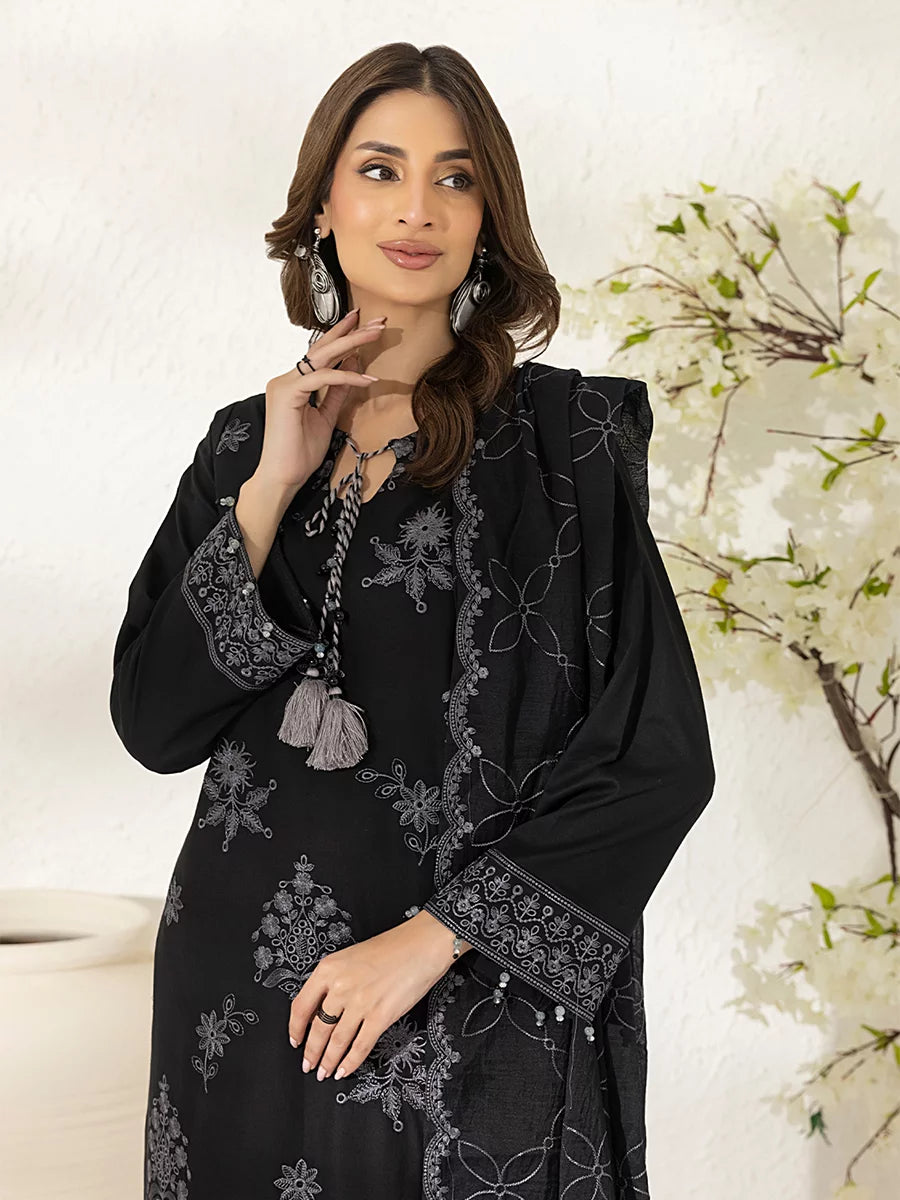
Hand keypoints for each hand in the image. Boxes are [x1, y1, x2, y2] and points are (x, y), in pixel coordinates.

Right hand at [258, 309, 387, 491]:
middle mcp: (287, 379)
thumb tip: (352, 369)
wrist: (283, 477)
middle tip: (377, 319)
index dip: (343, 336)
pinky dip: (345, 376)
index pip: (321, 354)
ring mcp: (284, 384)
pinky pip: (321, 378)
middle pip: (322, 348)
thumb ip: (337, 393)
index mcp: (294, 384)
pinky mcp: (287, 394)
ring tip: (377, 334)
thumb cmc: (300, 453)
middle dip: (352, 331)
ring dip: (352, 343)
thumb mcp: (326, 418)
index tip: (365, 323)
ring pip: (322, 356)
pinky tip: (367, 379)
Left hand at [287, 911, 466, 1081]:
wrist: (422, 944)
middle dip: (312, 1052)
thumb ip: (334, 980)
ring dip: (328, 1061)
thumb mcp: (351, 957)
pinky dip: (350, 1062)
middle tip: (308, 1065)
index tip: (295, 1040)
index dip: (295, 1028)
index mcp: (329, 968)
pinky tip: (345, 1070)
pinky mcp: (381, 1016)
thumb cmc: (392, 947)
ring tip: (324, 1072)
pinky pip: (360, 1046)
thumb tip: (322, 1009)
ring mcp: (360, 1003)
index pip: (301, 1006)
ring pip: (337, 1041)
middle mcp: (340, 986)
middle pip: (318, 1028)